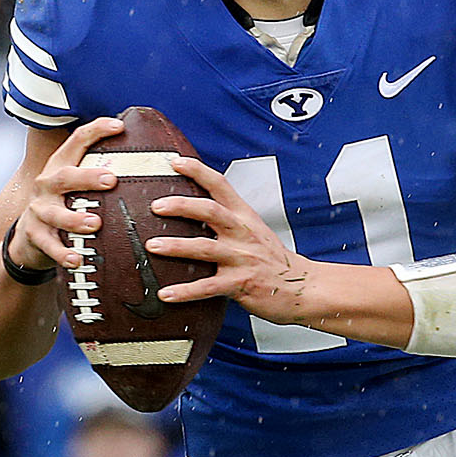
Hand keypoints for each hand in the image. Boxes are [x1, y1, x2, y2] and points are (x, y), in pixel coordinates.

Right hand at [9, 116, 126, 275]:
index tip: (119, 126)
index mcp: (60, 167)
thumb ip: (98, 174)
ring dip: (74, 219)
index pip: (76, 142)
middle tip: (111, 180)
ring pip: (54, 213)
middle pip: (64, 176)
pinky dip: (62, 253)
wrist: (28, 237)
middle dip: (87, 177)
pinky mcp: (35, 235)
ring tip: (94, 224)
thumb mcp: (74, 186)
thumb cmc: (63, 205)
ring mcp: (39, 210)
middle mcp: (47, 185)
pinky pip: (49, 245)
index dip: (96, 131)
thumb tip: (152, 161)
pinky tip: (77, 260)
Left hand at [145, 157, 319, 323]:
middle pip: (210, 211)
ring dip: (176, 246)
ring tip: (152, 246)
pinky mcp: (241, 284)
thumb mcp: (253, 230)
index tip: (174, 161)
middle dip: (181, 205)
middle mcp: (242, 233)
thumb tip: (190, 209)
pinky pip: (208, 288)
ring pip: (205, 248)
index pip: (220, 185)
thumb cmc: (271, 259)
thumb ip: (226, 219)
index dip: (197, 171)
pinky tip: (166, 294)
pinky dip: (185, 292)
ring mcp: (242, 258)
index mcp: (244, 217)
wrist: (304, 287)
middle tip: (155, 206)